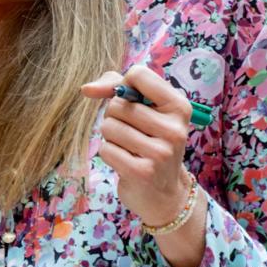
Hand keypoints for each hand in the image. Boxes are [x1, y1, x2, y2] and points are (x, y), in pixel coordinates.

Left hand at [80, 64, 192, 226]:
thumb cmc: (150, 141)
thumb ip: (115, 87)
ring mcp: (160, 152)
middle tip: (132, 132)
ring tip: (129, 147)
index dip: (123, 86)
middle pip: (117, 104)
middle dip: (115, 116)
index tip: (130, 101)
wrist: (164, 191)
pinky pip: (106, 149)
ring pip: (109, 126)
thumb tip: (86, 89)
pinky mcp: (142, 172)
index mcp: (179, 106)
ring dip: (111, 136)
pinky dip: (109, 153)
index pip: (138, 75)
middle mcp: (174, 129)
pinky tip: (126, 161)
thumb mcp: (144, 108)